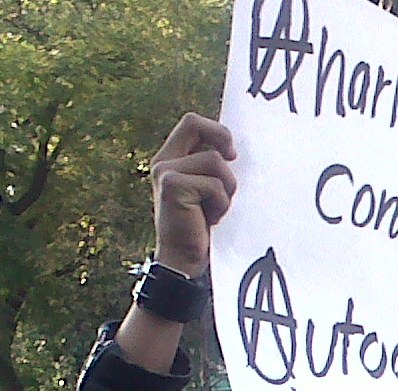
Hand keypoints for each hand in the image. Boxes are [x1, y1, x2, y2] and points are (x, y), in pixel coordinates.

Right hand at [149, 114, 238, 277]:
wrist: (182, 261)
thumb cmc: (199, 227)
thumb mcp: (204, 191)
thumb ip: (209, 168)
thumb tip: (234, 149)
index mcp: (170, 159)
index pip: (191, 123)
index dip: (215, 129)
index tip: (231, 152)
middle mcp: (163, 162)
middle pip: (195, 125)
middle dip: (221, 137)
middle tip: (233, 158)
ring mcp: (166, 172)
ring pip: (214, 161)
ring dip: (226, 188)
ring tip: (215, 209)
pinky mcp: (173, 186)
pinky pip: (214, 184)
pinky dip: (221, 203)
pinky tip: (210, 219)